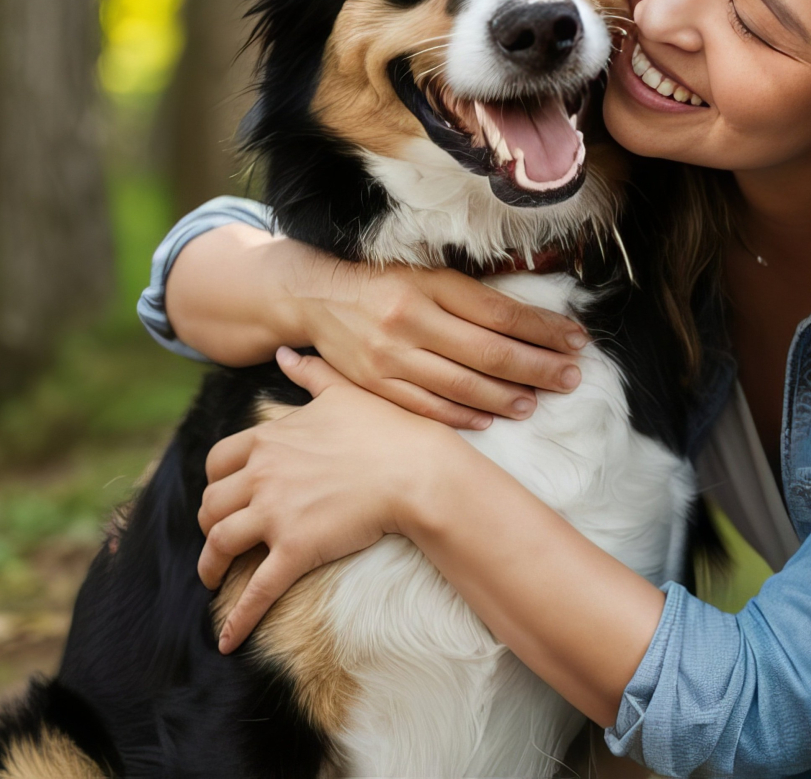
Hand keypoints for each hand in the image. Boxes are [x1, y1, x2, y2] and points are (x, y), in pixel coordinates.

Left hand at [198, 346, 467, 652]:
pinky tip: (226, 640)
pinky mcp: (295, 550)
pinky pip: (256, 590)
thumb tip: (285, 353)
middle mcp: (263, 474)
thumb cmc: (388, 428)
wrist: (418, 470)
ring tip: (213, 578)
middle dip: (209, 523)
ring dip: (210, 565)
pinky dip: (237, 618)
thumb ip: (309, 374)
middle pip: (211, 504)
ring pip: (220, 543)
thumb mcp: (344, 392)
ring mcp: (276, 513)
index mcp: (270, 438)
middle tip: (218, 537)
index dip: (215, 482)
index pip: (217, 461)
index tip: (222, 495)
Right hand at [287, 253, 588, 427]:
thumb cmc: (386, 282)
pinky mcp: (375, 385)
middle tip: (570, 376)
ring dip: (506, 396)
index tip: (575, 340)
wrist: (318, 297)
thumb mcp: (429, 272)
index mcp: (430, 284)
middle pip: (487, 351)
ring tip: (536, 400)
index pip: (499, 311)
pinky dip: (463, 415)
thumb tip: (532, 318)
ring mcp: (391, 356)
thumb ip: (472, 295)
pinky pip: (427, 407)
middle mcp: (411, 319)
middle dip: (536, 366)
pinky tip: (491, 417)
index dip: (542, 328)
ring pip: (460, 384)